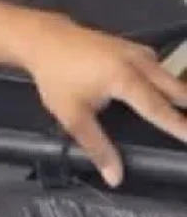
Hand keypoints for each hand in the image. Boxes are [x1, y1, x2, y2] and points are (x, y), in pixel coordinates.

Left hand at [19, 15, 186, 186]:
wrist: (44, 39)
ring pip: (169, 75)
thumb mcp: (72, 116)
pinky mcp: (133, 47)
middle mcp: (139, 62)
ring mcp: (137, 51)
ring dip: (181, 93)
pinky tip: (167, 92)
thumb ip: (96, 146)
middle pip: (175, 88)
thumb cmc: (56, 78)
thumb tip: (115, 177)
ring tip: (184, 113)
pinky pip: (158, 67)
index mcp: (126, 79)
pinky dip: (167, 81)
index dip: (180, 127)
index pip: (160, 109)